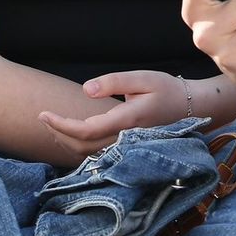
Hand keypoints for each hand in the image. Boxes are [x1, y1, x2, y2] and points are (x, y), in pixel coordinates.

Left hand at [39, 70, 186, 158]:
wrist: (193, 109)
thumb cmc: (167, 90)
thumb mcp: (142, 78)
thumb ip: (113, 82)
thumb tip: (85, 90)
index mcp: (127, 121)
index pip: (85, 130)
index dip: (61, 125)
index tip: (43, 114)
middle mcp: (126, 140)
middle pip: (82, 148)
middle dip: (58, 134)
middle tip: (43, 117)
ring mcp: (128, 149)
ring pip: (89, 156)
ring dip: (67, 143)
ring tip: (53, 126)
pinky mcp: (129, 151)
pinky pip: (98, 156)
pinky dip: (80, 148)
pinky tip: (72, 137)